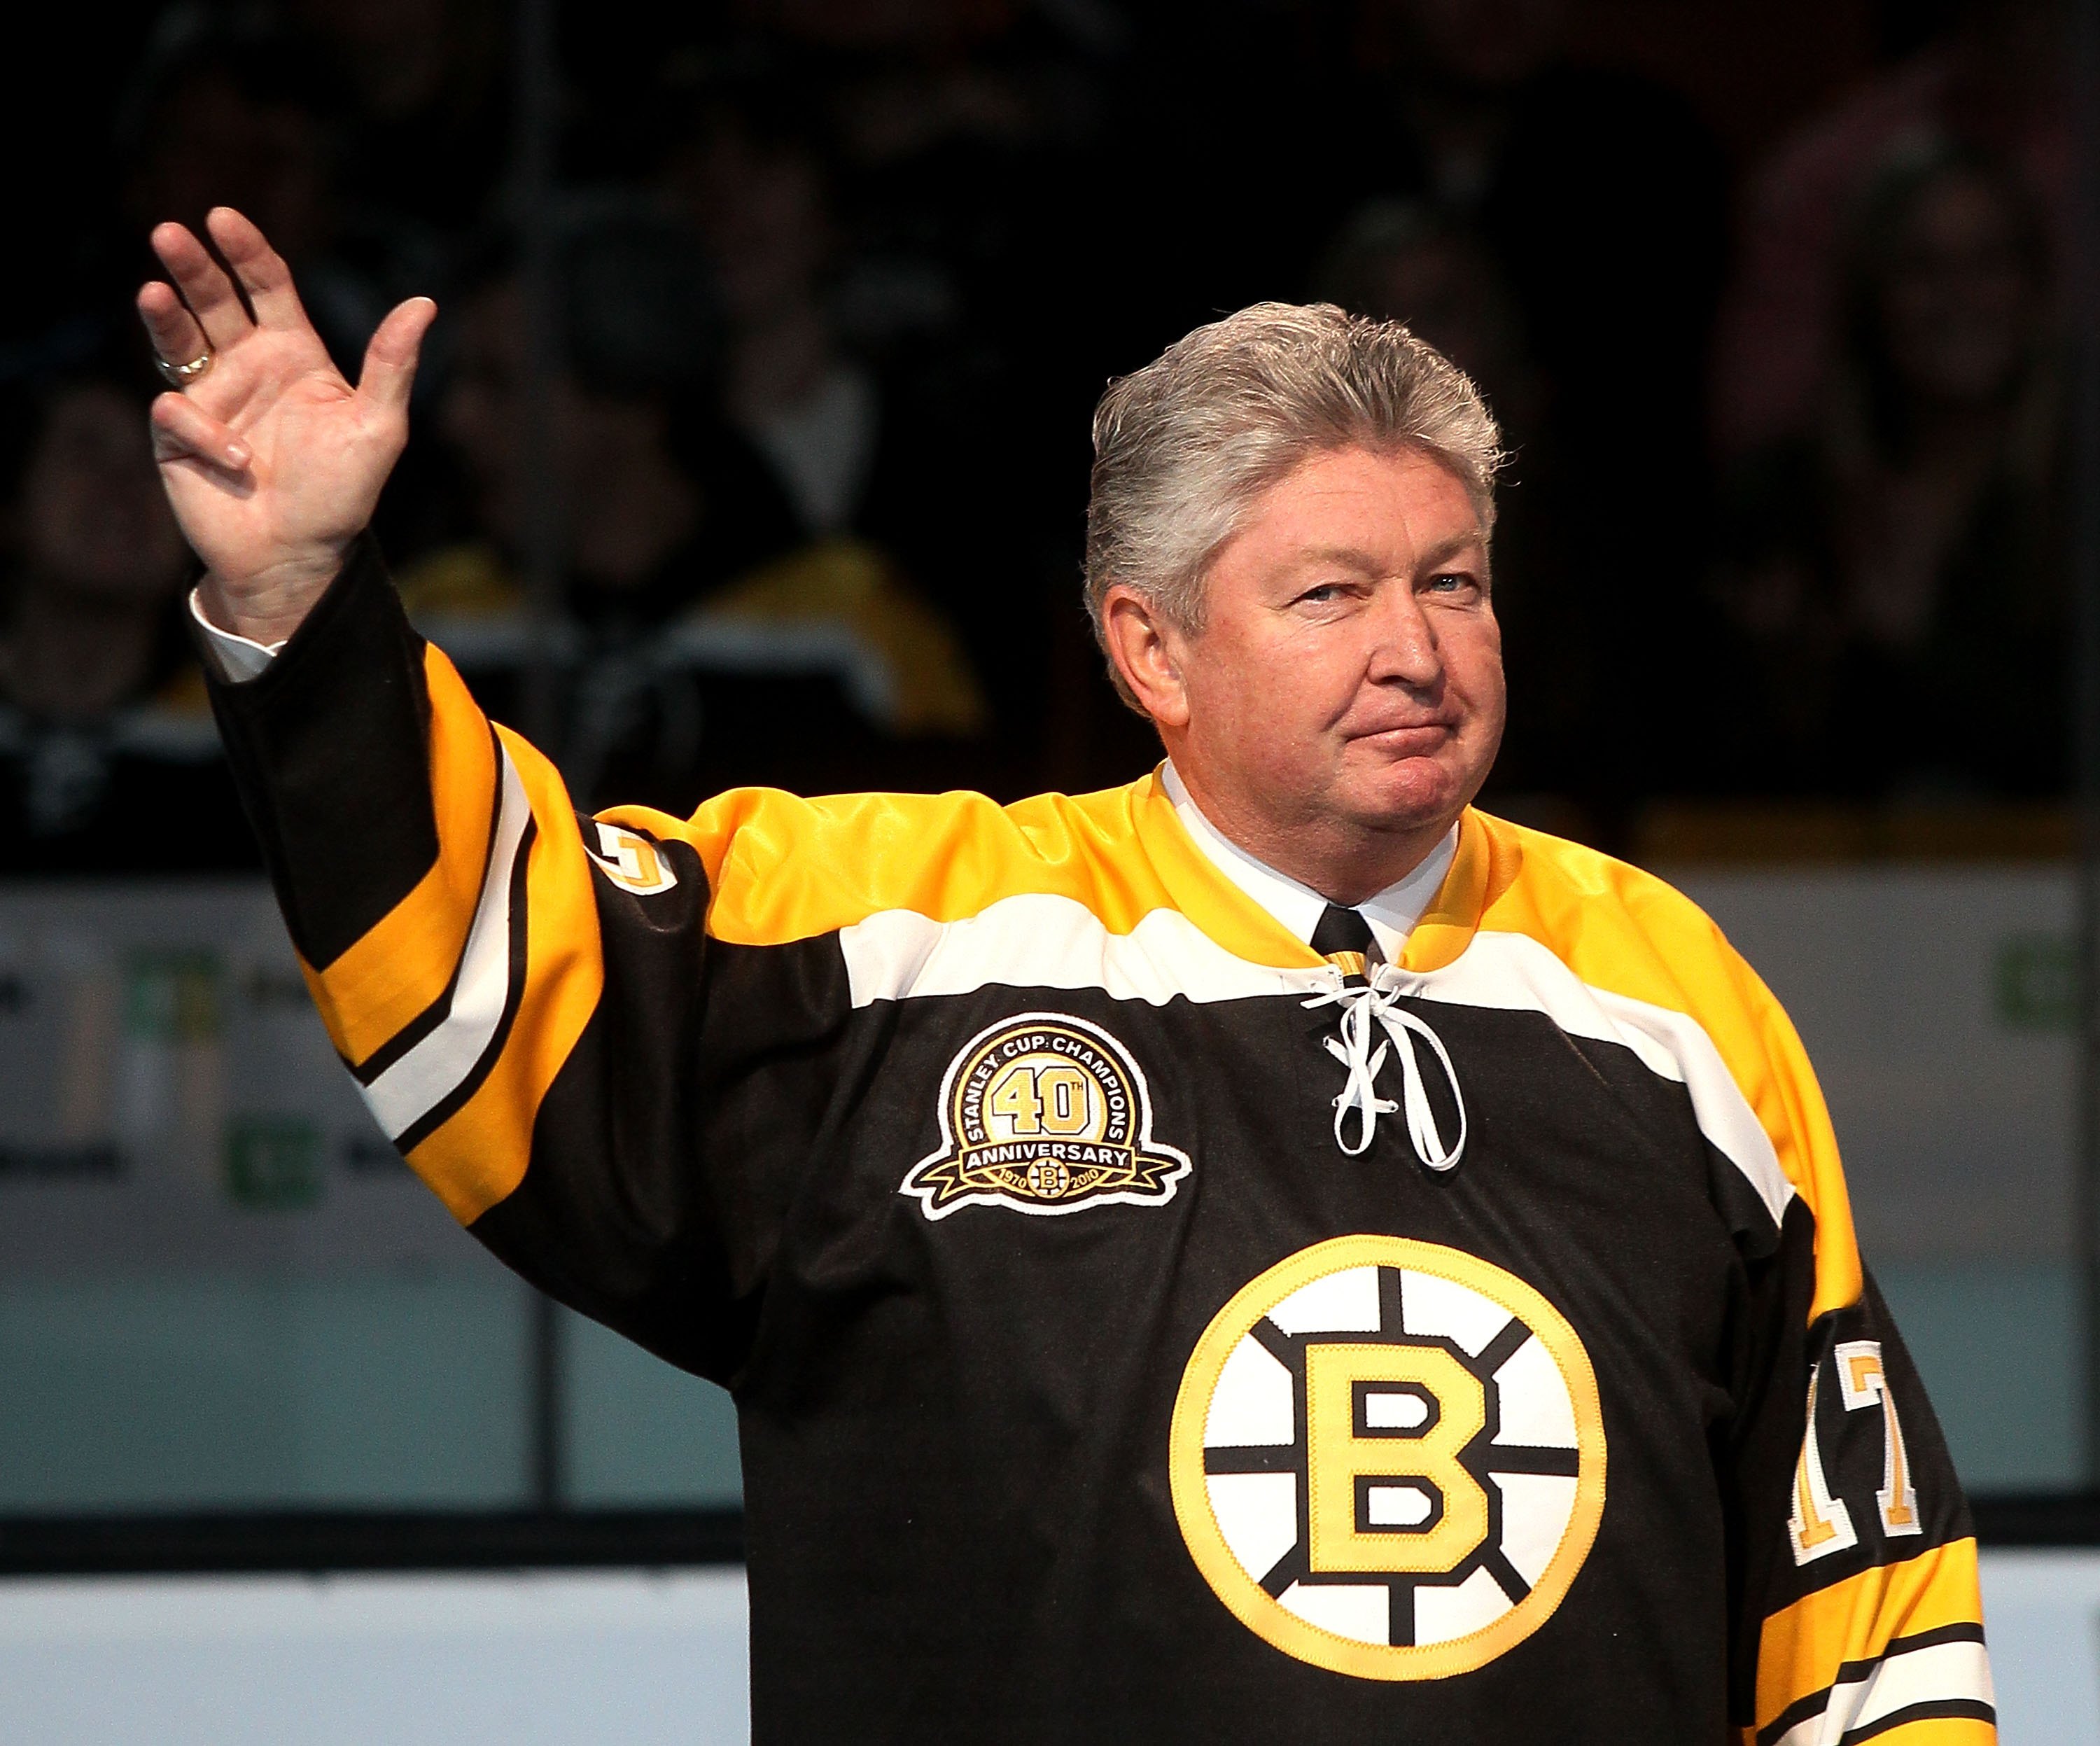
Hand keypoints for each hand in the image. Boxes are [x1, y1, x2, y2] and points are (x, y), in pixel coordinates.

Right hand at [138, 207, 436, 644]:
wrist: (300, 557)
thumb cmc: (343, 495)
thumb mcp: (379, 426)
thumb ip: (392, 364)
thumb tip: (424, 302)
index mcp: (294, 356)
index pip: (267, 288)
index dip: (247, 252)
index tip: (223, 218)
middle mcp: (248, 368)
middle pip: (214, 301)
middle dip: (192, 267)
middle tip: (171, 234)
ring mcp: (211, 399)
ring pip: (177, 339)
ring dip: (164, 314)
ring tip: (154, 291)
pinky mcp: (180, 436)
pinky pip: (180, 413)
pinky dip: (207, 432)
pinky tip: (239, 460)